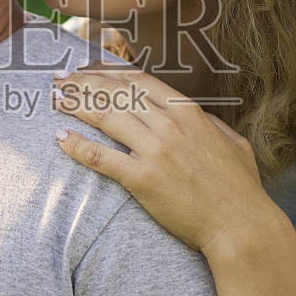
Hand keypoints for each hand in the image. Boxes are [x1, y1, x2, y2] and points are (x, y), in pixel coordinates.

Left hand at [53, 63, 275, 257]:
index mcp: (189, 113)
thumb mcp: (234, 144)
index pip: (139, 81)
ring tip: (55, 98)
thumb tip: (198, 117)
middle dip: (84, 81)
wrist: (241, 226)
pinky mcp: (142, 179)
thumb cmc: (241, 189)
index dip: (109, 72)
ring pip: (106, 116)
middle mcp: (169, 125)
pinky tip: (60, 138)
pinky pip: (102, 157)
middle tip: (60, 77)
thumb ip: (212, 125)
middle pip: (116, 92)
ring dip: (75, 104)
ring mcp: (155, 151)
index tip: (89, 69)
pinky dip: (78, 146)